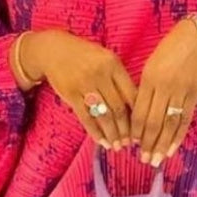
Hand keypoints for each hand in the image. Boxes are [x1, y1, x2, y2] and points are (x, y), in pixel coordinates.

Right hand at [23, 30, 137, 148]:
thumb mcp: (105, 59)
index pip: (131, 94)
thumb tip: (135, 107)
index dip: (137, 114)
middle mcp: (100, 74)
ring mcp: (84, 84)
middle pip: (118, 108)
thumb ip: (119, 79)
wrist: (54, 50)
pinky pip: (85, 117)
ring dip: (111, 134)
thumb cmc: (85, 56)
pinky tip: (101, 141)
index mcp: (113, 64)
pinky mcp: (70, 94)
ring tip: (117, 146)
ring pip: (103, 115)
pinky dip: (94, 132)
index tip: (142, 129)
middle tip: (130, 144)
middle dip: (125, 130)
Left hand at [131, 19, 196, 163]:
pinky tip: (172, 149)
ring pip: (169, 124)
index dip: (134, 131)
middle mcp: (163, 87)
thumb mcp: (151, 66)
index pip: (138, 112)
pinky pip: (185, 120)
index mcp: (148, 79)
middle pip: (152, 122)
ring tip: (155, 160)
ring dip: (161, 145)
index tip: (130, 145)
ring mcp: (180, 91)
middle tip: (142, 160)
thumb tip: (137, 115)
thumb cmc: (169, 50)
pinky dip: (178, 136)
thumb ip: (144, 89)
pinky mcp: (195, 94)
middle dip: (146, 143)